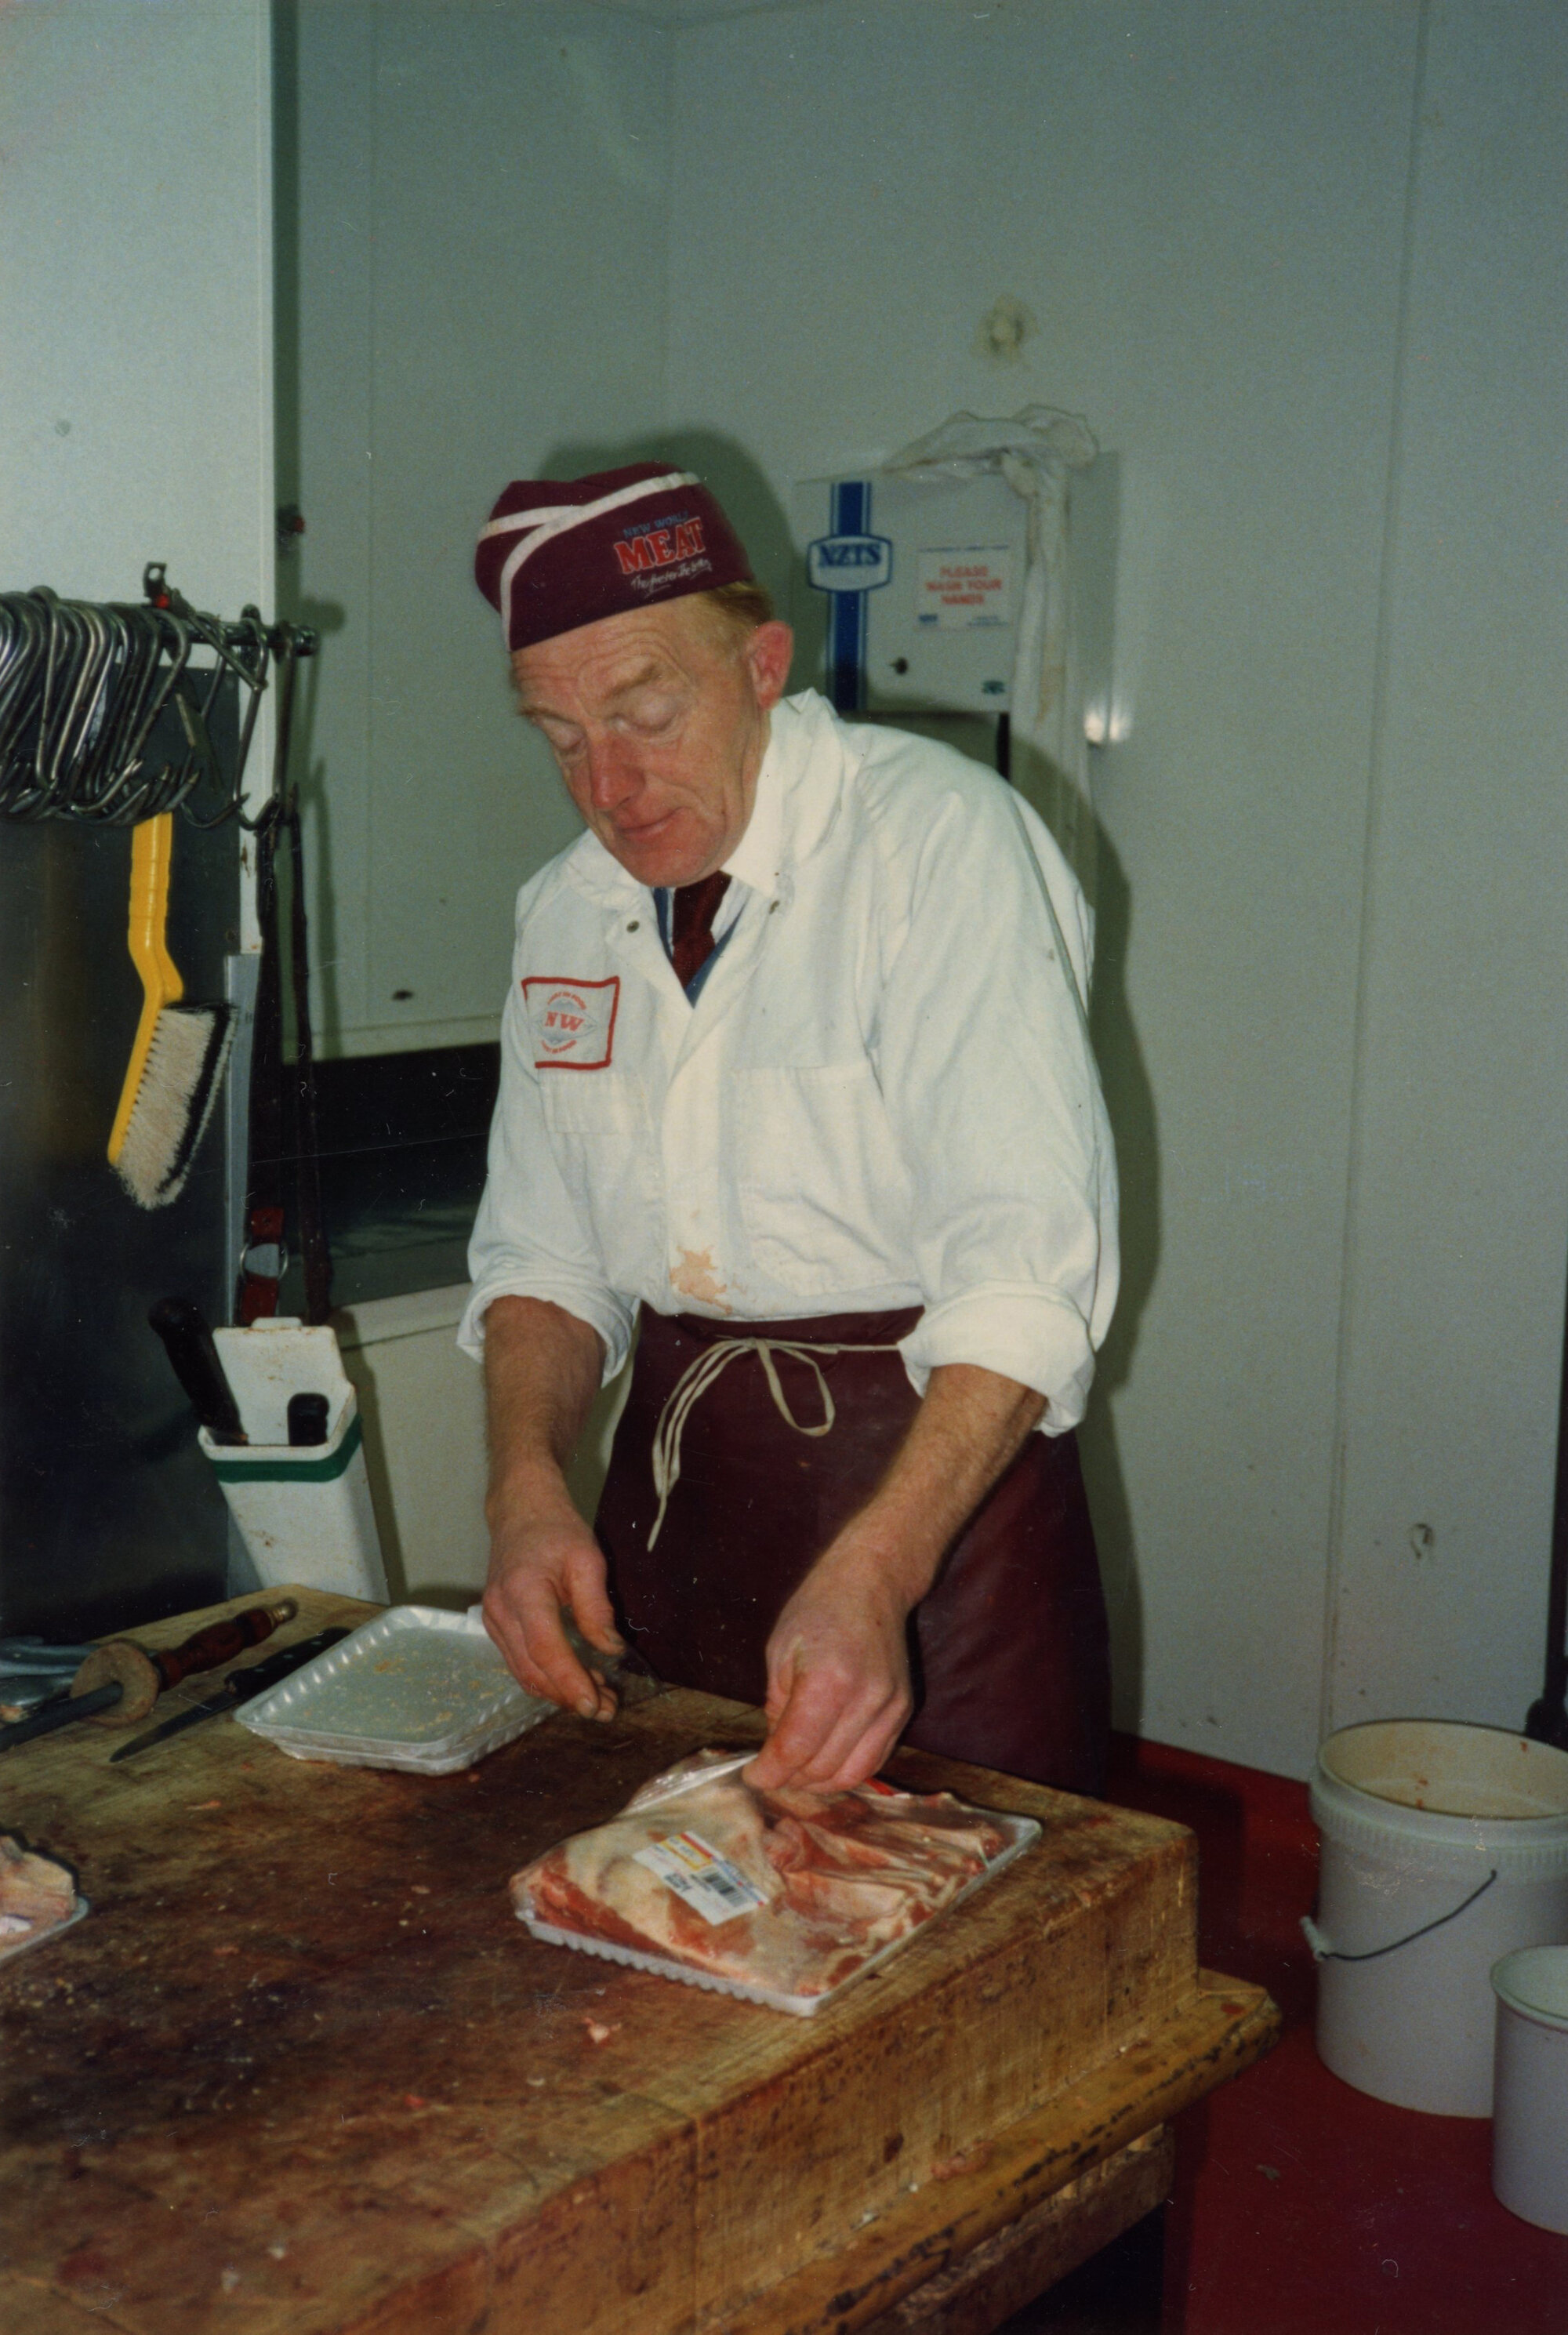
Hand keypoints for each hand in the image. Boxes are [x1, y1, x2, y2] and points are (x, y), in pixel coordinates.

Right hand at [482, 1483, 624, 1720]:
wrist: (520, 1509)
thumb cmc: (556, 1529)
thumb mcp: (587, 1560)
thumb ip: (596, 1608)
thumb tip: (611, 1651)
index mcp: (524, 1591)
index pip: (545, 1650)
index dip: (570, 1682)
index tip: (594, 1705)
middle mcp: (500, 1611)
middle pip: (532, 1670)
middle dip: (568, 1696)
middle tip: (606, 1709)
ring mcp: (492, 1620)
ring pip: (523, 1672)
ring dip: (558, 1692)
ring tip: (597, 1699)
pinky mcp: (495, 1625)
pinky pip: (518, 1661)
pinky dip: (545, 1677)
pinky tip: (574, 1679)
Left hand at [746, 1541, 914, 1792]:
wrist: (872, 1582)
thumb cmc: (818, 1608)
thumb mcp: (779, 1651)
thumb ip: (777, 1707)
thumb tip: (777, 1753)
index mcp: (827, 1679)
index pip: (795, 1749)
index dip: (769, 1772)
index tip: (753, 1776)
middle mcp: (865, 1698)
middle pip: (822, 1768)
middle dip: (790, 1778)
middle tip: (771, 1770)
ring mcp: (890, 1707)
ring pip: (851, 1774)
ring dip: (819, 1782)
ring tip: (796, 1770)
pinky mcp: (903, 1711)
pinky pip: (874, 1760)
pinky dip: (846, 1770)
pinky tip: (825, 1760)